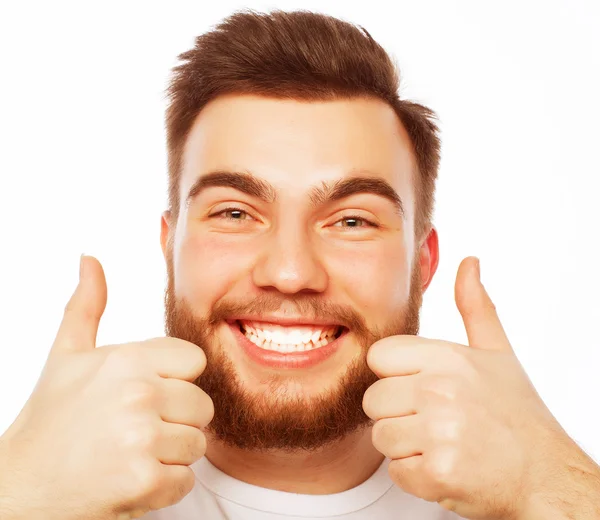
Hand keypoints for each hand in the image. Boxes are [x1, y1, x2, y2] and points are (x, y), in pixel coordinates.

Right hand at [0, 255, 213, 519]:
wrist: (20, 489)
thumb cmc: (50, 419)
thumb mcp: (66, 356)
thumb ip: (86, 306)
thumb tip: (90, 258)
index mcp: (127, 358)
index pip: (195, 361)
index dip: (175, 382)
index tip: (146, 395)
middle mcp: (138, 392)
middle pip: (202, 405)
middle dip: (175, 422)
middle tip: (133, 431)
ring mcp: (142, 437)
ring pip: (197, 444)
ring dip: (169, 456)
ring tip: (130, 454)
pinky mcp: (144, 480)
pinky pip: (186, 479)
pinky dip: (163, 487)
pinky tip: (130, 479)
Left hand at [362, 257, 574, 519]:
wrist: (547, 475)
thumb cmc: (518, 414)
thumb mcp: (497, 353)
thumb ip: (476, 306)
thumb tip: (469, 262)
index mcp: (447, 357)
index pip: (378, 356)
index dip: (395, 375)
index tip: (419, 387)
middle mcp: (440, 389)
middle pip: (374, 400)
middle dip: (398, 414)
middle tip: (435, 421)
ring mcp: (438, 431)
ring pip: (381, 436)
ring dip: (407, 447)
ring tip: (442, 443)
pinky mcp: (438, 472)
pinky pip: (396, 471)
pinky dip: (417, 475)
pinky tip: (445, 466)